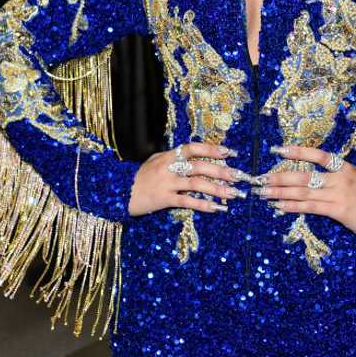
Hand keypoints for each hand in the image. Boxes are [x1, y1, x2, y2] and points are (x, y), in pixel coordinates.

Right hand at [128, 142, 246, 216]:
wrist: (116, 191)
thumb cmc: (138, 177)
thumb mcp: (154, 161)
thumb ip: (171, 158)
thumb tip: (193, 155)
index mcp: (167, 155)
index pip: (193, 148)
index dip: (212, 149)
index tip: (230, 152)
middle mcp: (168, 167)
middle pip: (199, 166)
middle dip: (221, 170)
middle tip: (238, 176)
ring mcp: (166, 183)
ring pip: (196, 184)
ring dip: (217, 188)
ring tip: (233, 193)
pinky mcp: (163, 199)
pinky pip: (187, 202)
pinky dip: (203, 205)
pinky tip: (216, 208)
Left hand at [257, 145, 355, 238]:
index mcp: (345, 167)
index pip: (318, 154)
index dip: (298, 151)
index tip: (279, 149)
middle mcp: (339, 178)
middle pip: (304, 175)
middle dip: (281, 176)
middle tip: (261, 178)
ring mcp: (337, 194)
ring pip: (304, 191)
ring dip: (281, 192)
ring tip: (264, 193)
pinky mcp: (337, 210)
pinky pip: (310, 207)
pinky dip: (293, 206)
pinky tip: (279, 206)